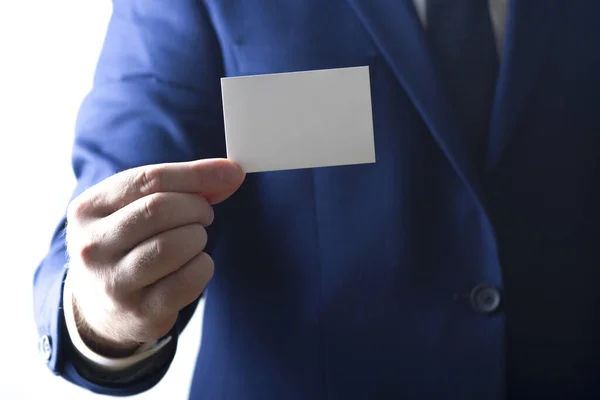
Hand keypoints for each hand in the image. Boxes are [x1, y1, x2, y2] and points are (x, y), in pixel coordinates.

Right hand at [65, 159, 244, 355]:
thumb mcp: (136, 208)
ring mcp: (114, 283)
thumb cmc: (128, 244)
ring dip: (198, 238)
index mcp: (88, 209)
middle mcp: (92, 246)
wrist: (103, 308)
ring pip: (174, 246)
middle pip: (159, 209)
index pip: (148, 179)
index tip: (232, 173)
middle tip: (203, 215)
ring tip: (194, 240)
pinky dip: (203, 266)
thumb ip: (180, 186)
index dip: (196, 174)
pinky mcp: (140, 311)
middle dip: (196, 208)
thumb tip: (230, 174)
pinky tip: (194, 265)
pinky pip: (188, 280)